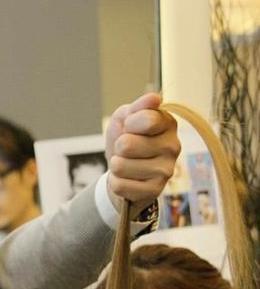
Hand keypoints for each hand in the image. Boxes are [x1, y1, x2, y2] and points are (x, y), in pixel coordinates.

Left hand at [105, 92, 179, 214]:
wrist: (123, 172)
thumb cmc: (126, 141)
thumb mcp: (126, 119)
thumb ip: (137, 108)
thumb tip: (155, 98)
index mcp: (167, 124)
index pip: (146, 120)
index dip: (127, 124)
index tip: (129, 127)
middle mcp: (173, 146)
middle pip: (127, 144)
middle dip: (118, 147)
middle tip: (125, 151)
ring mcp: (166, 170)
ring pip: (120, 166)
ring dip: (115, 166)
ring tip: (125, 165)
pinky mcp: (154, 191)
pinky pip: (119, 185)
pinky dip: (115, 182)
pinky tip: (126, 180)